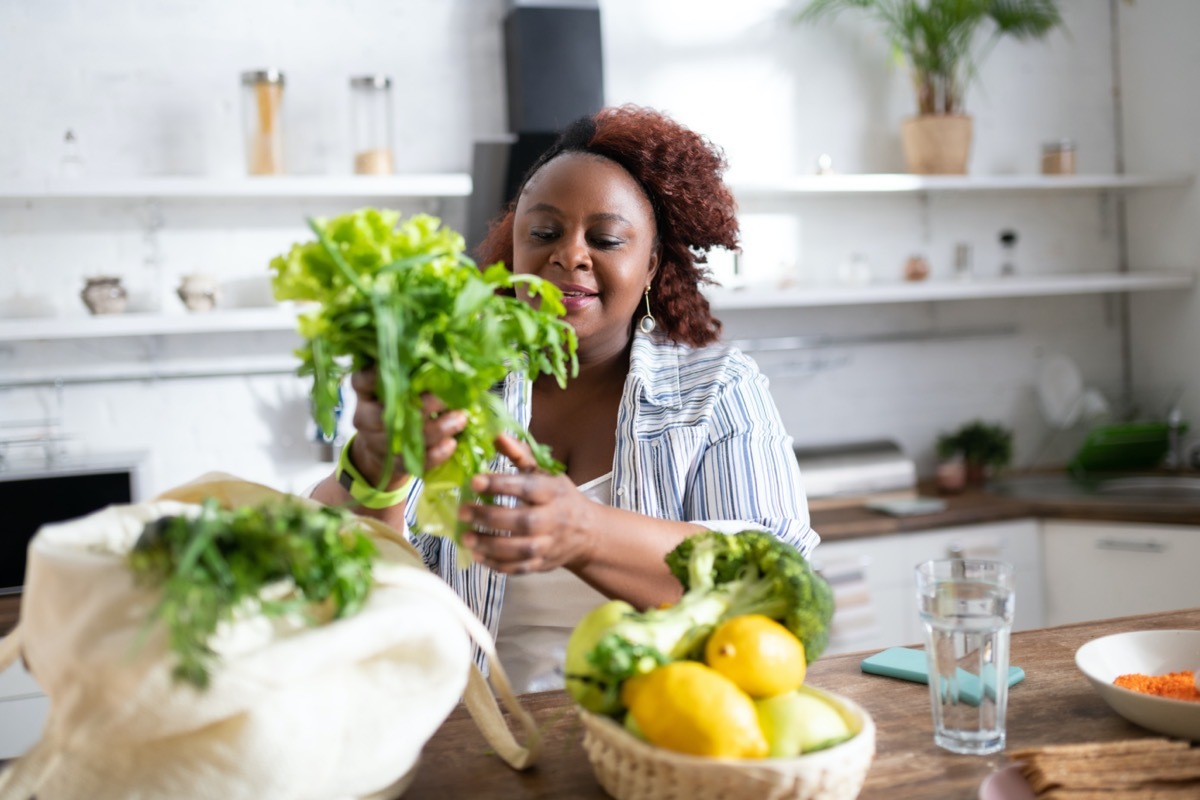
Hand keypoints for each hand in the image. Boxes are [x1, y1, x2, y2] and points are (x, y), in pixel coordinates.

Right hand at [348, 367, 466, 487]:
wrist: (380, 453)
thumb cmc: (395, 409)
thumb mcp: (395, 390)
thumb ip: (410, 376)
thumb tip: (446, 357)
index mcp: (365, 393)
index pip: (362, 380)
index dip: (377, 374)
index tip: (403, 366)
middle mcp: (366, 416)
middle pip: (390, 409)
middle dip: (423, 403)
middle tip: (449, 396)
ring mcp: (378, 442)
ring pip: (407, 436)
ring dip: (437, 427)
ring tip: (461, 418)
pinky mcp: (394, 463)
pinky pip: (416, 460)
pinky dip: (436, 453)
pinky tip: (451, 443)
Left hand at [458, 434, 597, 573]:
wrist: (588, 533)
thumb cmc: (560, 497)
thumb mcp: (545, 473)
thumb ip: (520, 456)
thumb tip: (497, 436)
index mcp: (554, 492)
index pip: (527, 488)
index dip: (500, 485)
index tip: (474, 481)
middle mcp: (554, 519)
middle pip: (523, 521)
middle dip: (491, 517)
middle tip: (463, 512)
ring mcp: (550, 544)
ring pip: (521, 549)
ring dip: (491, 545)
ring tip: (466, 538)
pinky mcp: (543, 563)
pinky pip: (520, 568)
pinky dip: (498, 565)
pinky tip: (479, 556)